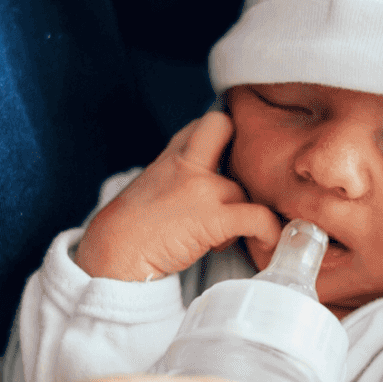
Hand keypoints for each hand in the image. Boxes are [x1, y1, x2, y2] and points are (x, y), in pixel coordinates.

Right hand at [76, 111, 281, 280]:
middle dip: (241, 143)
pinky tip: (268, 244)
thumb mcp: (153, 189)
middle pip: (222, 125)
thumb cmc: (132, 231)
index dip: (223, 139)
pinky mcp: (212, 218)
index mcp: (171, 157)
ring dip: (244, 212)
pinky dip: (269, 232)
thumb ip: (180, 179)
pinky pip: (258, 217)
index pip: (204, 125)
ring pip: (244, 188)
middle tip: (248, 178)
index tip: (231, 162)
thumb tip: (210, 189)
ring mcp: (200, 188)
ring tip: (225, 237)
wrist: (113, 256)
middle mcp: (185, 164)